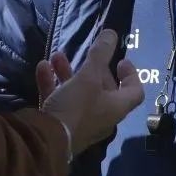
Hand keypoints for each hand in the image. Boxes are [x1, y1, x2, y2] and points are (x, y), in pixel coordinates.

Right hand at [36, 29, 143, 154]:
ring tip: (57, 56)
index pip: (134, 92)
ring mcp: (80, 122)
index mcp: (115, 107)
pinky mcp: (60, 125)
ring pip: (77, 93)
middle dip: (94, 70)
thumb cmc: (76, 107)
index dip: (131, 75)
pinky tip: (42, 68)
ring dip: (68, 73)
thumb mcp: (89, 77)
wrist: (45, 141)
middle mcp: (101, 116)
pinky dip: (52, 84)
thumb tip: (112, 33)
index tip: (121, 60)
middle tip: (89, 56)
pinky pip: (59, 101)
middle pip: (104, 91)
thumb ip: (100, 54)